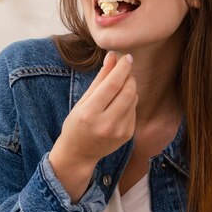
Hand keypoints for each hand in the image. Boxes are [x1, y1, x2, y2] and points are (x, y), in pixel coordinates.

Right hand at [49, 52, 137, 201]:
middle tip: (124, 70)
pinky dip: (129, 102)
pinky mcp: (127, 136)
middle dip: (129, 77)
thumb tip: (112, 57)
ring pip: (133, 100)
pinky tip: (119, 104)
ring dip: (130, 88)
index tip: (127, 57)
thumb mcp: (83, 101)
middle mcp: (105, 124)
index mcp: (89, 113)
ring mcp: (118, 132)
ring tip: (120, 87)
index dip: (122, 69)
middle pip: (127, 92)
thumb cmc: (77, 124)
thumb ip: (100, 79)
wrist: (79, 153)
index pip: (112, 85)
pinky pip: (134, 111)